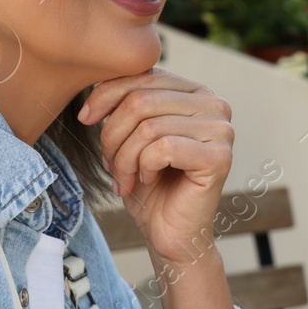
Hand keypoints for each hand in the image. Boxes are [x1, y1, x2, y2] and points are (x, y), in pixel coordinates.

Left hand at [77, 68, 232, 266]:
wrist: (170, 233)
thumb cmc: (150, 185)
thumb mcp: (129, 134)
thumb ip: (124, 103)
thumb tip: (96, 82)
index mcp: (194, 92)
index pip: (143, 75)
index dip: (106, 94)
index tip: (85, 118)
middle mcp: (214, 104)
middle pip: (141, 101)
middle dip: (113, 135)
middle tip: (108, 163)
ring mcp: (222, 130)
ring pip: (148, 128)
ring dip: (124, 158)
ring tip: (124, 178)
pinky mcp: (219, 157)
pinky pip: (164, 148)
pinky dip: (144, 167)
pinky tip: (147, 179)